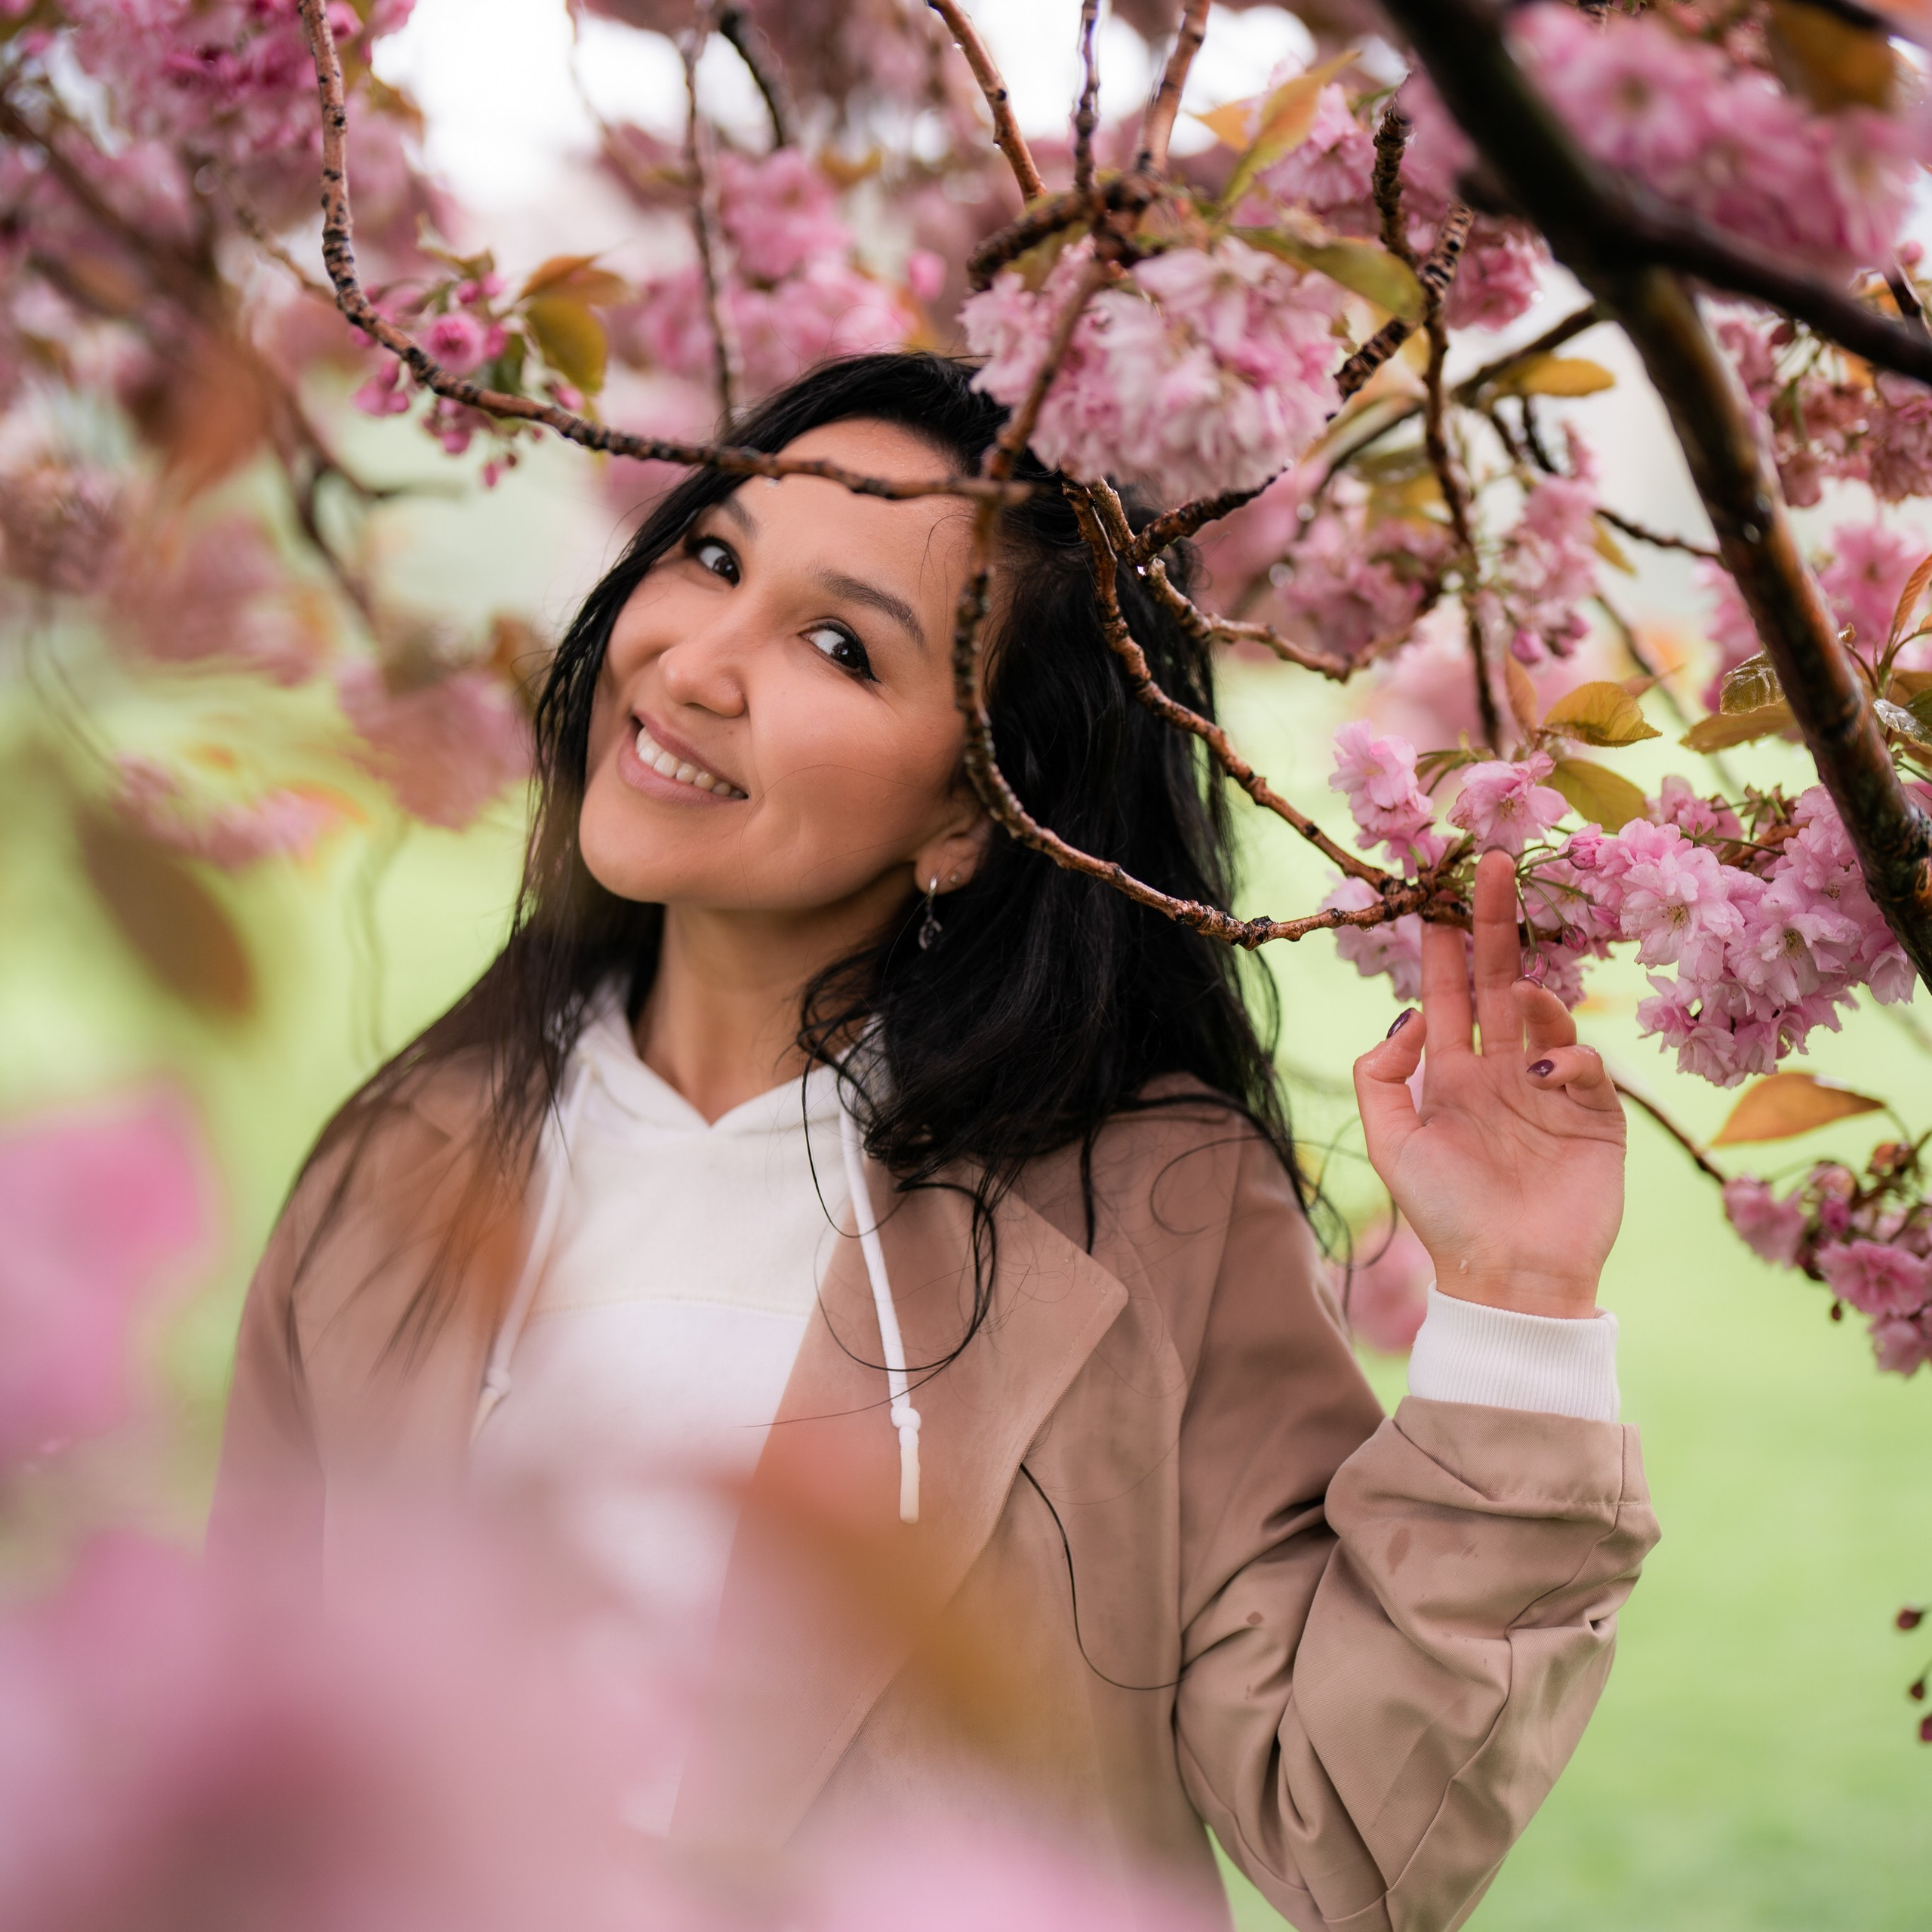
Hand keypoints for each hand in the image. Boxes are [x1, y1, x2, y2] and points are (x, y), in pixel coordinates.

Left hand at [1352, 849, 1625, 1318]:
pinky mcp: (1596, 1117)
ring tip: (1524, 1005)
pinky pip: (1586, 1065)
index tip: (1435, 890)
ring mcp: (1550, 1090)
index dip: (1442, 944)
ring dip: (1537, 996)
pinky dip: (1568, 1057)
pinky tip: (1543, 1078)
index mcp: (1450, 1075)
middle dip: (1496, 924)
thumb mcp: (1391, 1143)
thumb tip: (1406, 1017)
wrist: (1509, 1279)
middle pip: (1500, 981)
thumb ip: (1380, 1076)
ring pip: (1548, 1014)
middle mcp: (1500, 1072)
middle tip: (1493, 865)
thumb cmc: (1444, 1216)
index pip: (1446, 993)